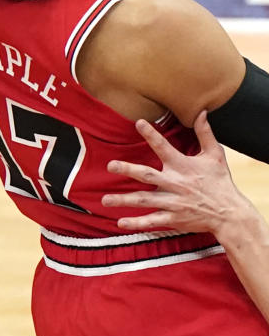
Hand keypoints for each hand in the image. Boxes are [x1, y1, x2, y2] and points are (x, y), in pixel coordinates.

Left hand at [102, 112, 249, 233]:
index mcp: (182, 166)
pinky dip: (137, 223)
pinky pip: (152, 221)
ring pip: (145, 201)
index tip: (138, 123)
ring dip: (124, 200)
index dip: (151, 134)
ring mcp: (173, 202)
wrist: (229, 214)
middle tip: (110, 166)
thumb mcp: (215, 155)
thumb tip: (202, 112)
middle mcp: (175, 183)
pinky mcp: (174, 218)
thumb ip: (205, 133)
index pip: (164, 147)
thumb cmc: (220, 182)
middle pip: (147, 175)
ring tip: (105, 200)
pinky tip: (121, 223)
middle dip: (128, 170)